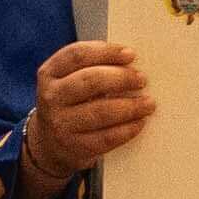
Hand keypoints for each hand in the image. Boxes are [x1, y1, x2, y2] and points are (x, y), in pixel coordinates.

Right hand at [18, 39, 152, 191]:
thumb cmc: (69, 103)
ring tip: (148, 104)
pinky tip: (139, 123)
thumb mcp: (68, 80)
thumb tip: (131, 64)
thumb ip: (92, 68)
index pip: (78, 55)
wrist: (49, 143)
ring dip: (130, 107)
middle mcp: (51, 97)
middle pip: (90, 81)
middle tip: (141, 80)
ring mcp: (61, 123)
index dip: (106, 52)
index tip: (131, 54)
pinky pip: (105, 137)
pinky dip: (126, 130)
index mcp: (50, 73)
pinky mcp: (74, 146)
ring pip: (100, 111)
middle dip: (121, 78)